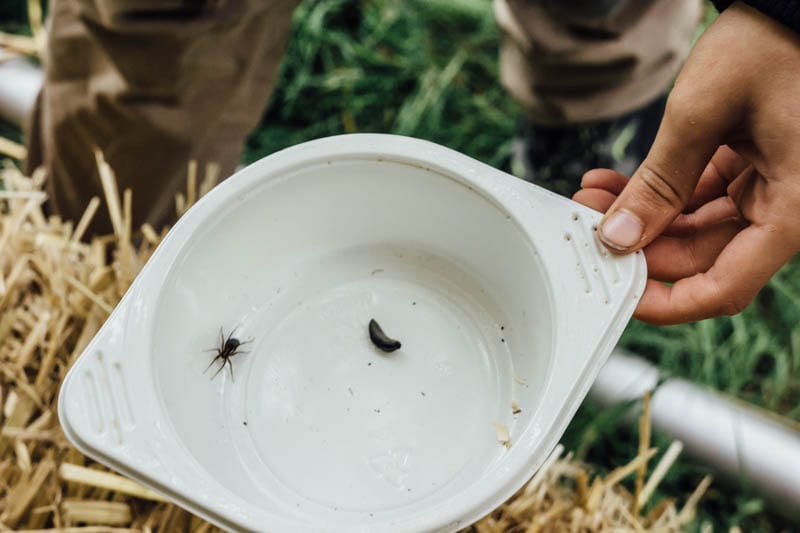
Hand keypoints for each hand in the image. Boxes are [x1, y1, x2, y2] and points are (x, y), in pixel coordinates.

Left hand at [573, 1, 799, 324]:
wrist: (791, 4)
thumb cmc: (771, 44)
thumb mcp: (701, 116)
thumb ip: (657, 183)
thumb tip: (619, 236)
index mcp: (794, 208)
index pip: (725, 286)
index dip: (668, 301)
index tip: (621, 298)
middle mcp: (786, 207)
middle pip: (700, 255)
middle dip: (637, 243)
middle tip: (589, 228)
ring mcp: (769, 189)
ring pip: (692, 227)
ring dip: (640, 215)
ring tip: (592, 196)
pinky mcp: (753, 170)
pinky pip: (698, 197)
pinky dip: (658, 191)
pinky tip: (616, 184)